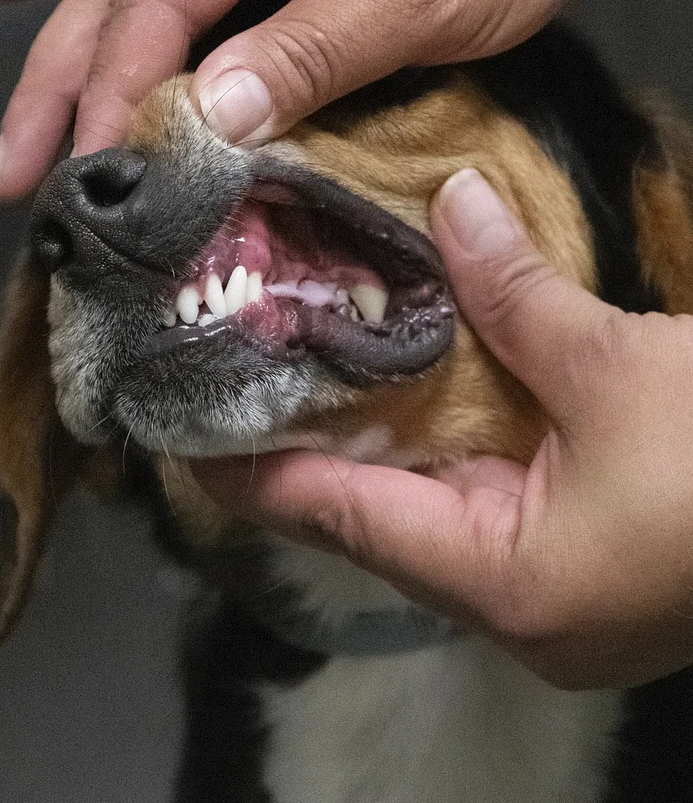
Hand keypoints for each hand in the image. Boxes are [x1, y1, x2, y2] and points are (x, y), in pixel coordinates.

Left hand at [192, 169, 692, 689]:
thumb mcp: (621, 371)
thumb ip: (520, 294)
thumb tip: (457, 199)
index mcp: (505, 583)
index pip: (339, 522)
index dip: (255, 475)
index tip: (182, 430)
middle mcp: (514, 604)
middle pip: (379, 520)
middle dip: (315, 446)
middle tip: (243, 370)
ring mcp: (554, 589)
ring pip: (435, 509)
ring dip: (383, 441)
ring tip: (309, 367)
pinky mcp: (587, 558)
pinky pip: (490, 503)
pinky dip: (450, 446)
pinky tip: (415, 388)